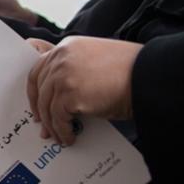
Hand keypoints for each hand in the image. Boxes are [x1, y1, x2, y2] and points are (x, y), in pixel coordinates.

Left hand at [26, 36, 141, 145]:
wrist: (148, 77)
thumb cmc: (130, 72)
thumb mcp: (96, 61)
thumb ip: (75, 69)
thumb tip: (61, 96)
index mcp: (68, 46)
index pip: (40, 68)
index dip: (35, 90)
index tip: (36, 104)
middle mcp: (61, 57)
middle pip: (39, 88)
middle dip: (39, 109)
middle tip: (43, 125)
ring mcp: (63, 75)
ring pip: (47, 106)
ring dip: (52, 125)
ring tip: (58, 136)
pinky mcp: (69, 94)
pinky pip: (58, 118)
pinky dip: (62, 131)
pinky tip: (69, 137)